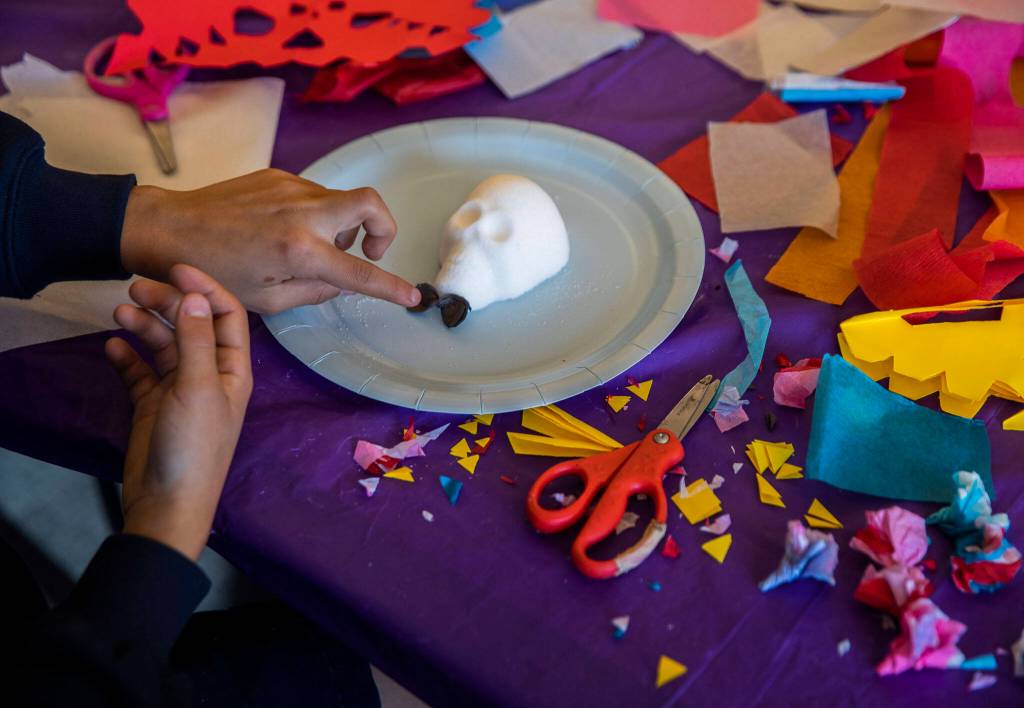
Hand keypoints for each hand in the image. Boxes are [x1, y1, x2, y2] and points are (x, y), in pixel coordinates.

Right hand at [105, 264, 252, 560]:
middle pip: (191, 325)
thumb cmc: (193, 446)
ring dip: (143, 326)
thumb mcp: (197, 388)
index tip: (175, 268)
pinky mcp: (153, 405)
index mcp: (234, 369)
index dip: (205, 289)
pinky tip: (112, 346)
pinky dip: (128, 356)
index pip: (226, 316)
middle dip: (167, 303)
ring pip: (163, 344)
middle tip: (133, 287)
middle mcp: (210, 374)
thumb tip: (195, 297)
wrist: (167, 503)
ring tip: (117, 312)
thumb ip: (195, 341)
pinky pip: (140, 371)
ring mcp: (180, 389)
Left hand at [120, 169, 421, 313]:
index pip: (360, 272)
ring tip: (311, 249)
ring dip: (342, 225)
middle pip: (371, 203)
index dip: (392, 287)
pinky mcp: (278, 176)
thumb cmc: (212, 273)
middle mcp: (302, 212)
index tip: (412, 297)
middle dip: (384, 229)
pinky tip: (285, 232)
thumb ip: (314, 292)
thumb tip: (342, 283)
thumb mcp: (266, 300)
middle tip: (367, 252)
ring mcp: (291, 187)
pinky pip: (314, 194)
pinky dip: (315, 215)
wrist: (167, 229)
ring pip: (342, 200)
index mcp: (299, 250)